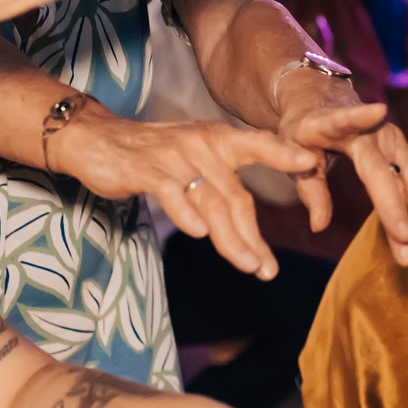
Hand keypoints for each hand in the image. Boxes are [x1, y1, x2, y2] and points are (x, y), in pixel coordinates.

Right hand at [49, 111, 318, 278]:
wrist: (97, 138)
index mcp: (220, 139)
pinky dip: (187, 214)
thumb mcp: (195, 159)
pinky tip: (200, 234)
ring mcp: (175, 156)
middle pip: (237, 196)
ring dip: (232, 239)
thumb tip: (246, 224)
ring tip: (249, 266)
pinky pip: (173, 194)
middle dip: (254, 236)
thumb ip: (222, 184)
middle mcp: (203, 144)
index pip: (260, 145)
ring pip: (212, 202)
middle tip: (267, 269)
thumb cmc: (154, 155)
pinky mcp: (146, 170)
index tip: (311, 163)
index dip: (285, 153)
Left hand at [275, 90, 407, 267]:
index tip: (378, 110)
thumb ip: (309, 189)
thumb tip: (319, 226)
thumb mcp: (293, 154)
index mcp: (331, 124)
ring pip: (404, 171)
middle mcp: (367, 129)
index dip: (361, 115)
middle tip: (404, 236)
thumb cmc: (304, 131)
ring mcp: (388, 135)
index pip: (346, 120)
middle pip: (381, 170)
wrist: (323, 98)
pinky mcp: (399, 143)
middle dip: (394, 204)